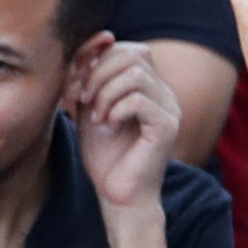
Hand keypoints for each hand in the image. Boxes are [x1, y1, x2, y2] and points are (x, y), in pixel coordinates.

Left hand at [66, 34, 181, 211]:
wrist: (119, 197)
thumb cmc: (106, 158)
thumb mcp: (91, 112)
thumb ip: (90, 83)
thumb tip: (86, 51)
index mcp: (150, 87)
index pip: (130, 49)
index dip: (99, 59)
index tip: (77, 86)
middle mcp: (165, 92)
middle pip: (133, 54)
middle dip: (98, 74)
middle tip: (83, 101)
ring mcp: (170, 108)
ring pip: (136, 74)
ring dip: (105, 94)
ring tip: (96, 117)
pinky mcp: (167, 127)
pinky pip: (139, 100)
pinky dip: (115, 110)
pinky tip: (107, 127)